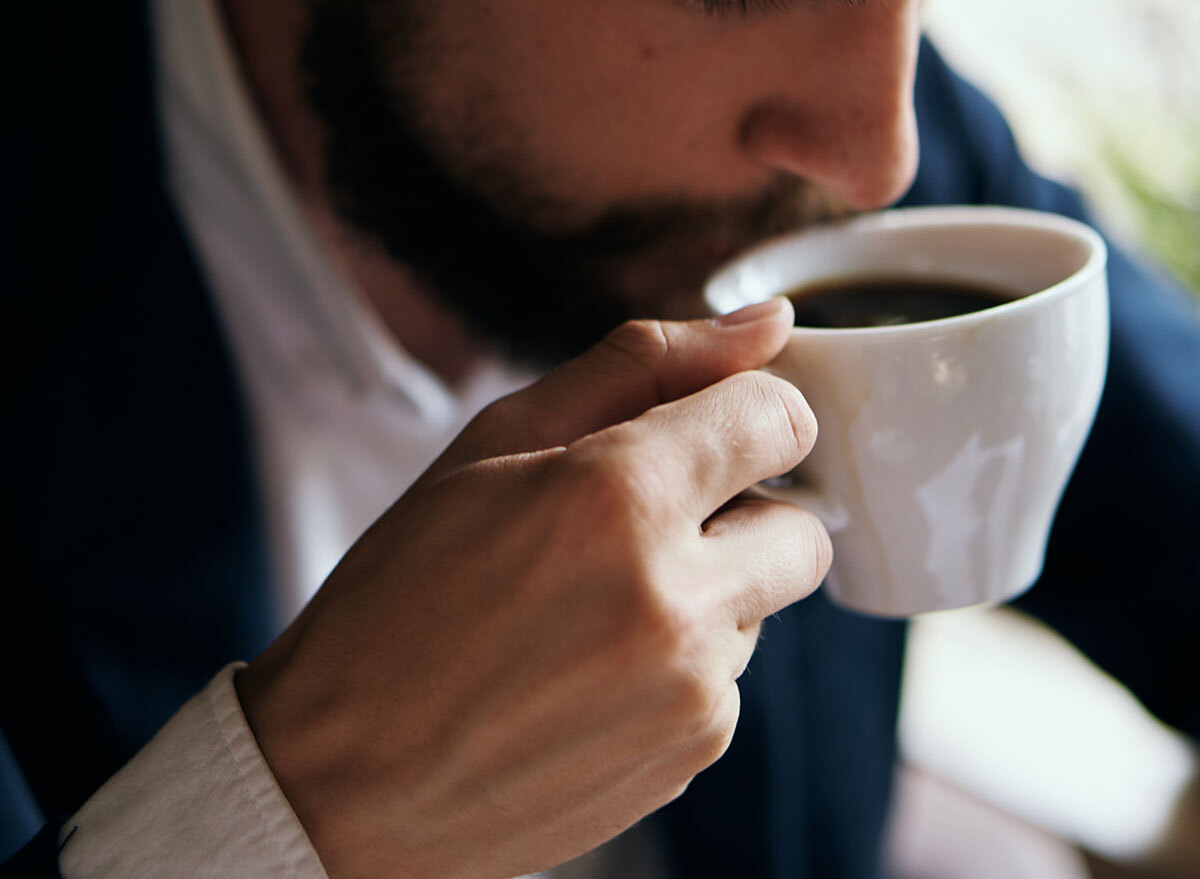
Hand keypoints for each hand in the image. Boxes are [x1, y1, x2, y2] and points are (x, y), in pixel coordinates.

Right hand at [236, 297, 830, 878]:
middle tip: (649, 524)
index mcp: (619, 496)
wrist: (346, 777)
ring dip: (710, 590)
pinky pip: (729, 679)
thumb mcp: (494, 444)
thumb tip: (768, 323)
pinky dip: (683, 662)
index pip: (780, 418)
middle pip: (804, 525)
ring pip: (765, 605)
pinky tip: (591, 672)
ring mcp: (693, 690)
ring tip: (594, 609)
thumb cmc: (402, 596)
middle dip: (747, 511)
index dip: (751, 413)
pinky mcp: (693, 753)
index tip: (713, 429)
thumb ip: (642, 365)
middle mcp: (676, 599)